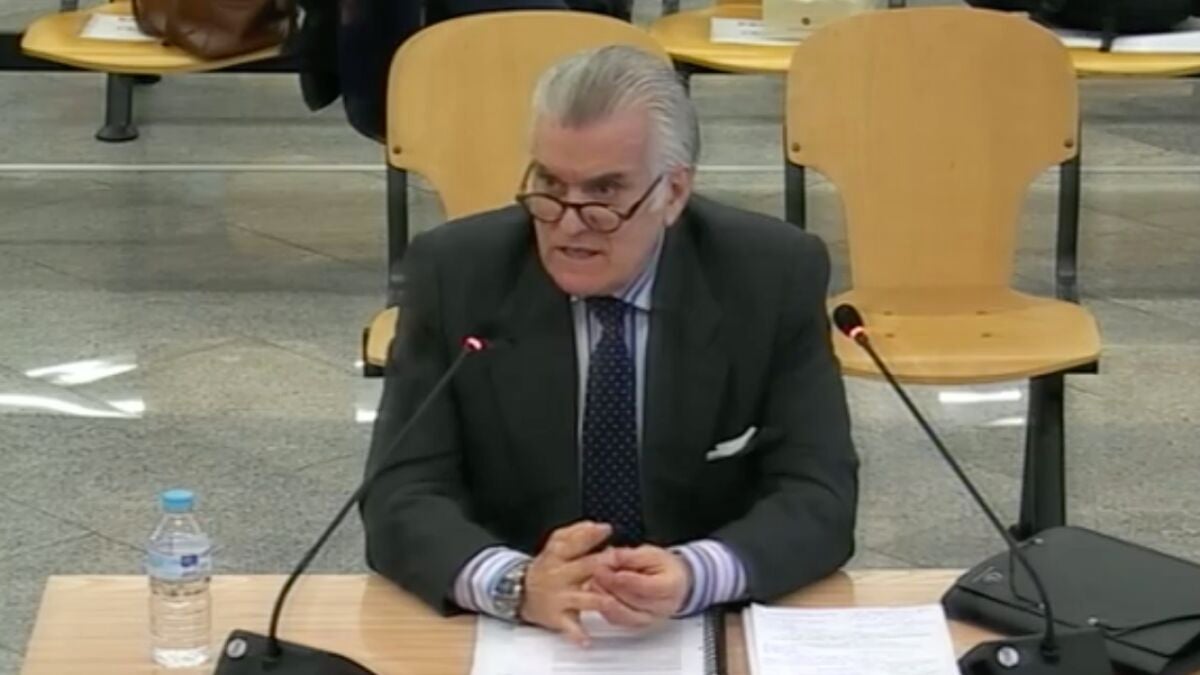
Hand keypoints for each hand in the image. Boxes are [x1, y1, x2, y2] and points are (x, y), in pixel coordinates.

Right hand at [520, 521, 612, 645]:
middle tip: (622, 563)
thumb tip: (599, 526)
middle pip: (585, 568)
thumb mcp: (556, 544)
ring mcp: (560, 597)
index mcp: (559, 555)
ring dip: (600, 599)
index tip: (607, 530)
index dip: (592, 536)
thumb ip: (577, 533)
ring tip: (613, 601)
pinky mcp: (558, 617)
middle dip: (605, 566)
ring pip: (584, 598)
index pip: (575, 542)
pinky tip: (586, 639)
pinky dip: (577, 634)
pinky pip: (569, 626)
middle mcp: (559, 575)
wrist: (520, 592)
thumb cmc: (548, 567)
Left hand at [591, 545, 690, 620]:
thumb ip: (632, 556)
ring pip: (620, 613)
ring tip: (592, 580)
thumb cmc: (663, 567)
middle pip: (631, 601)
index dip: (626, 579)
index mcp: (670, 588)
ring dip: (603, 597)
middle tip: (596, 570)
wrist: (672, 583)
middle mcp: (660, 609)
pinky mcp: (633, 625)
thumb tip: (612, 556)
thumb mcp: (652, 553)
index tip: (608, 568)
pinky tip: (595, 592)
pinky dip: (602, 606)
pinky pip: (614, 619)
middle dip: (610, 585)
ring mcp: (647, 620)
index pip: (647, 587)